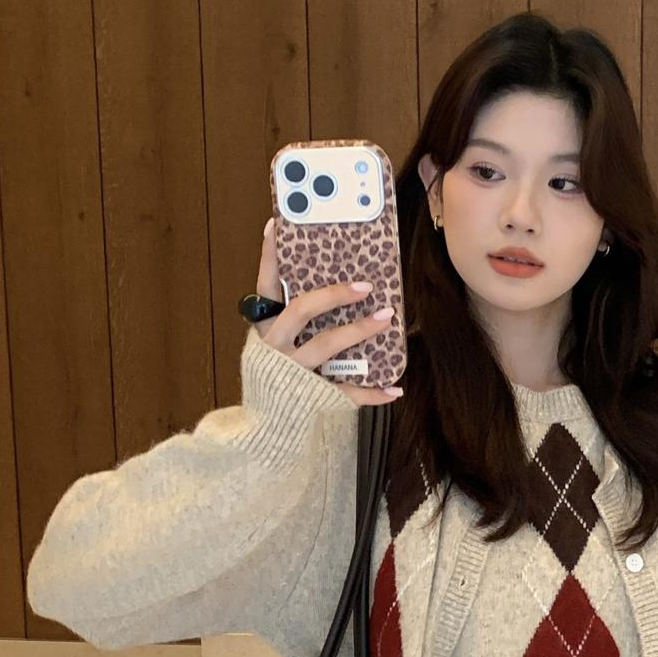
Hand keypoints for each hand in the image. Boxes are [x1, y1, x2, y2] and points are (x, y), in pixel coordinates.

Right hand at [254, 217, 403, 407]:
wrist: (263, 430)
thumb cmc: (274, 376)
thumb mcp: (276, 342)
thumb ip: (292, 316)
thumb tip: (327, 279)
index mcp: (264, 327)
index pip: (265, 285)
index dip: (269, 257)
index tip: (276, 226)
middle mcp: (275, 347)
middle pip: (301, 310)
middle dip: (334, 295)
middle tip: (366, 286)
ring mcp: (293, 372)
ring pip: (327, 345)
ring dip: (359, 331)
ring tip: (386, 318)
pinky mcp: (311, 397)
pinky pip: (345, 392)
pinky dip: (372, 392)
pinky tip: (394, 388)